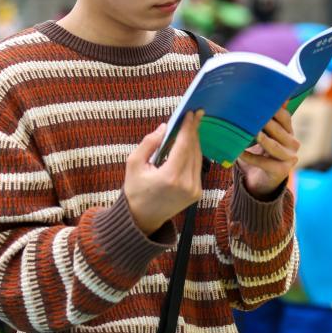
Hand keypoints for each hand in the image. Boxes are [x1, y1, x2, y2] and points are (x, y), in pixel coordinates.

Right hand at [123, 110, 203, 234]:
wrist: (142, 219)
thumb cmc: (135, 190)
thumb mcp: (134, 164)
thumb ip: (148, 144)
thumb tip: (165, 127)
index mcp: (170, 177)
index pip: (183, 146)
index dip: (188, 128)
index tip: (190, 114)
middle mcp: (186, 184)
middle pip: (193, 150)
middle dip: (194, 131)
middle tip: (195, 114)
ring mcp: (194, 190)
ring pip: (198, 158)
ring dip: (195, 141)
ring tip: (192, 125)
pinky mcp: (197, 193)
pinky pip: (197, 168)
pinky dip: (194, 154)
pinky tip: (190, 143)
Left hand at [237, 104, 299, 197]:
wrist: (262, 181)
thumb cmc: (261, 153)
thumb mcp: (265, 136)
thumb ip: (266, 120)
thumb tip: (263, 99)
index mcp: (290, 133)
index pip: (284, 117)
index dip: (273, 110)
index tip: (258, 102)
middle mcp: (293, 145)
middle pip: (278, 130)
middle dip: (264, 122)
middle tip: (250, 113)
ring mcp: (289, 158)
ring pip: (273, 146)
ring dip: (261, 139)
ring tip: (251, 132)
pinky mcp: (281, 171)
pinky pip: (263, 162)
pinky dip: (250, 157)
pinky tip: (239, 152)